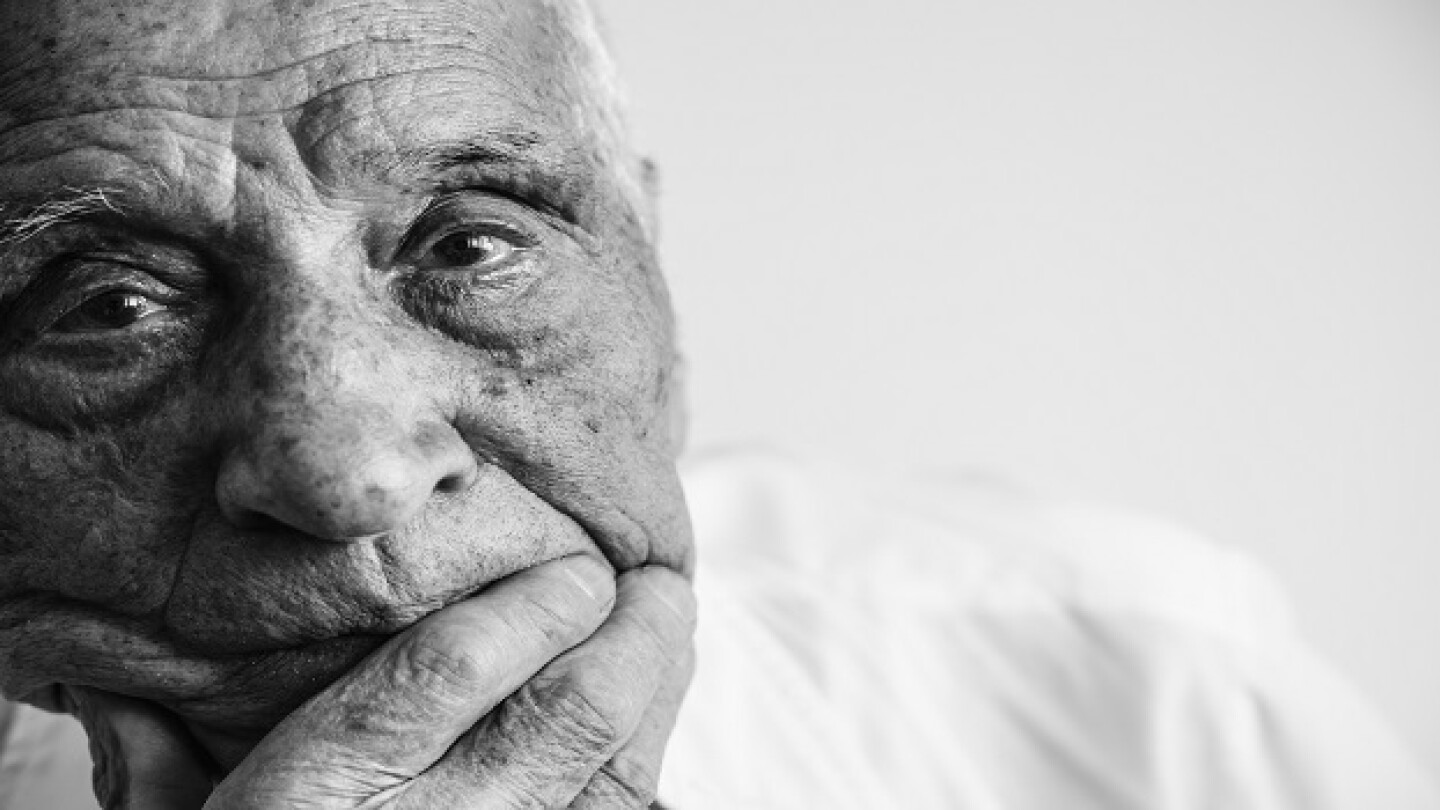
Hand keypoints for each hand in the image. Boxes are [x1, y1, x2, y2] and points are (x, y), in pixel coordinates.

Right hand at [66, 555, 695, 808]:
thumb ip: (164, 773)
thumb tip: (126, 690)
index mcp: (318, 801)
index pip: (446, 675)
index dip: (529, 607)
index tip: (575, 564)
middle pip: (561, 717)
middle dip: (628, 635)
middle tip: (653, 579)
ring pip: (613, 774)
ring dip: (657, 689)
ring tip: (669, 625)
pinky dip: (644, 768)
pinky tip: (654, 720)